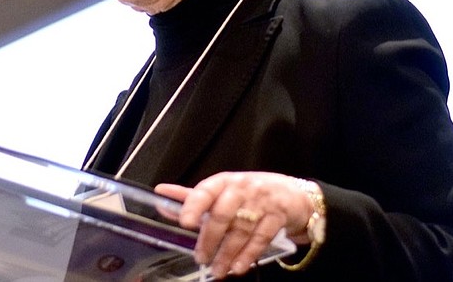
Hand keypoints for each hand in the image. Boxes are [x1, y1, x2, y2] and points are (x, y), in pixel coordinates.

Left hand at [155, 172, 314, 278]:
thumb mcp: (222, 190)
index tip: (185, 222)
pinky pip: (261, 238)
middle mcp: (242, 188)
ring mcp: (262, 202)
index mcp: (224, 181)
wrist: (291, 194)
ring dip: (227, 253)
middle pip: (223, 214)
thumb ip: (193, 197)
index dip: (194, 205)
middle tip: (200, 258)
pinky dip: (248, 255)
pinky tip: (237, 267)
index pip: (206, 191)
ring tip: (217, 270)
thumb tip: (161, 193)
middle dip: (210, 239)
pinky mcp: (278, 216)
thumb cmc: (249, 192)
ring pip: (241, 230)